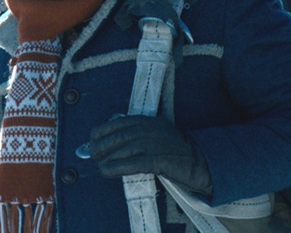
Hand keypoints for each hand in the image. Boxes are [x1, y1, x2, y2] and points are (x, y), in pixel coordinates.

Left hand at [88, 115, 212, 195]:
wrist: (199, 161)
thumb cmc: (173, 150)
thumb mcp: (155, 134)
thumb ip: (135, 135)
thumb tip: (108, 144)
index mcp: (148, 120)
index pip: (118, 122)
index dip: (101, 131)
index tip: (91, 139)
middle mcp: (150, 129)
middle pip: (118, 136)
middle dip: (101, 147)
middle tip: (92, 156)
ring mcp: (154, 144)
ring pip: (123, 150)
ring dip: (107, 159)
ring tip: (99, 166)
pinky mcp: (158, 160)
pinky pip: (132, 163)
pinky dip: (117, 167)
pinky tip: (107, 171)